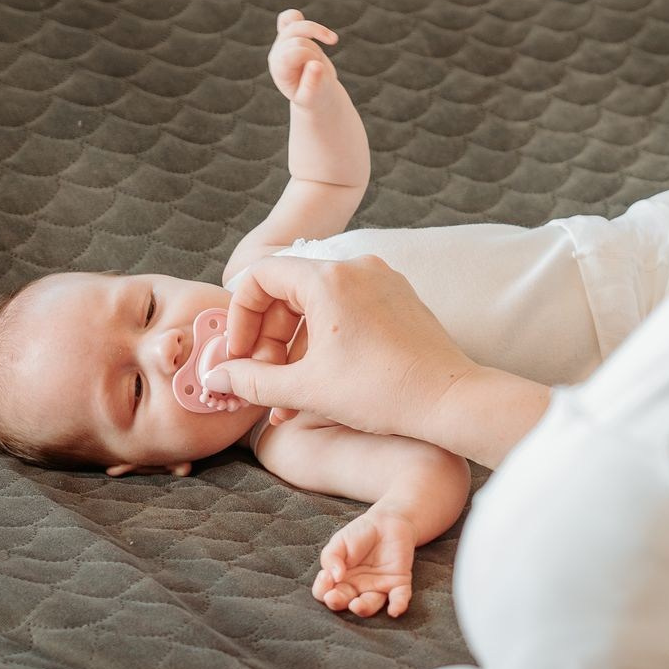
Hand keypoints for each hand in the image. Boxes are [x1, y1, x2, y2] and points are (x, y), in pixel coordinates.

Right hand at [207, 253, 474, 442]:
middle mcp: (356, 268)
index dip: (240, 317)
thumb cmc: (383, 393)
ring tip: (290, 394)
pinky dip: (326, 339)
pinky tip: (322, 382)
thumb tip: (217, 376)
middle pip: (288, 289)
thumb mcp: (306, 390)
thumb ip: (252, 380)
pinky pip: (347, 309)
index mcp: (328, 279)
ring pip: (318, 303)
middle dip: (268, 336)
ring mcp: (382, 280)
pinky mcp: (399, 299)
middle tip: (263, 378)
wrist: (452, 401)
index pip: (259, 276)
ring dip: (295, 345)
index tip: (240, 355)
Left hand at [268, 9, 339, 104]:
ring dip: (317, 32)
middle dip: (315, 51)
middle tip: (321, 66)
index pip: (294, 53)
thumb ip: (313, 84)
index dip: (311, 56)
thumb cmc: (314, 96)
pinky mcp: (289, 35)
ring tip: (333, 40)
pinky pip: (287, 18)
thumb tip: (316, 65)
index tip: (320, 66)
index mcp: (279, 69)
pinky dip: (295, 16)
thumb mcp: (314, 96)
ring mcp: (282, 42)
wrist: (315, 92)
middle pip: (298, 40)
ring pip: (296, 24)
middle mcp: (277, 53)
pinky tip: (302, 17)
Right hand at [314, 509, 416, 618]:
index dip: (322, 589)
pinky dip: (398, 605)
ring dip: (363, 609)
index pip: (324, 593)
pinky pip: (399, 598)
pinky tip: (394, 610)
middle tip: (334, 596)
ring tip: (356, 605)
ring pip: (370, 605)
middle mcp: (357, 588)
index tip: (325, 577)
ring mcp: (377, 587)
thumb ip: (331, 558)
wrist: (386, 522)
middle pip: (344, 603)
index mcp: (339, 580)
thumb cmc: (359, 534)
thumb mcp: (339, 542)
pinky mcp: (398, 583)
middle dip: (337, 602)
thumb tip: (334, 577)